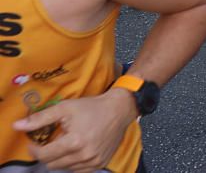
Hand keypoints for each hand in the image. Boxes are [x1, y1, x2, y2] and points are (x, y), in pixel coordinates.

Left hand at [12, 89, 134, 171]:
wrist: (119, 110)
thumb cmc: (92, 107)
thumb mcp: (65, 108)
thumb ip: (40, 118)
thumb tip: (17, 126)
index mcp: (74, 142)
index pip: (44, 155)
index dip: (35, 149)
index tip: (34, 142)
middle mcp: (84, 155)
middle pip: (52, 164)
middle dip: (48, 153)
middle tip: (52, 141)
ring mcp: (93, 161)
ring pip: (64, 168)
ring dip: (60, 158)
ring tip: (66, 144)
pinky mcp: (100, 163)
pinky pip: (78, 170)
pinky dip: (73, 162)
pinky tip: (76, 150)